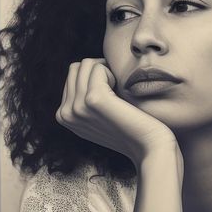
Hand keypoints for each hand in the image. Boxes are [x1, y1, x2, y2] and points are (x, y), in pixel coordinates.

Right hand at [55, 58, 178, 165]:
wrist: (148, 146)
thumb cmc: (129, 127)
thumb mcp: (97, 116)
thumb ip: (82, 99)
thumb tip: (80, 69)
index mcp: (63, 116)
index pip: (71, 75)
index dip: (94, 77)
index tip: (110, 94)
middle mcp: (65, 113)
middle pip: (76, 68)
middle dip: (98, 71)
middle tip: (115, 89)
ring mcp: (77, 107)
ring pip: (86, 65)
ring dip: (106, 71)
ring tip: (117, 91)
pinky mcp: (92, 99)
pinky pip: (98, 68)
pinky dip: (112, 72)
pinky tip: (120, 89)